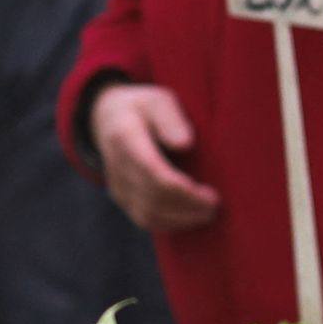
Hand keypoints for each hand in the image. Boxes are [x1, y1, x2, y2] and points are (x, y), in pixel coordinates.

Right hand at [91, 83, 220, 232]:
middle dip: (188, 207)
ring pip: (148, 215)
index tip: (212, 194)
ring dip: (181, 220)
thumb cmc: (142, 107)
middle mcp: (118, 166)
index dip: (185, 190)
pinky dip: (170, 224)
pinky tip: (191, 219)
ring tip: (208, 214)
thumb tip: (186, 144)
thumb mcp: (158, 100)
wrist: (106, 118)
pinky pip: (144, 219)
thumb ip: (170, 118)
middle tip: (216, 206)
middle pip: (154, 198)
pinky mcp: (122, 198)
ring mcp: (117, 185)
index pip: (155, 173)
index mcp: (125, 138)